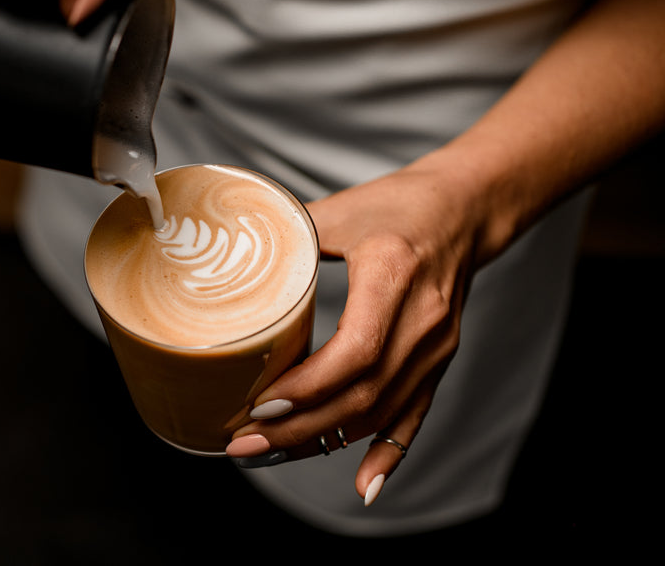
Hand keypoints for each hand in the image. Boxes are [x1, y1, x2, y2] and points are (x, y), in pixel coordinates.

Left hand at [226, 161, 484, 504]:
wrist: (465, 208)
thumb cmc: (400, 203)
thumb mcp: (341, 210)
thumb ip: (286, 235)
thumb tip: (224, 253)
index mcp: (395, 276)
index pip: (356, 351)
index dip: (308, 387)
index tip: (260, 404)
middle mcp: (423, 322)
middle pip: (363, 394)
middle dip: (299, 428)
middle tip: (243, 443)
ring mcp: (436, 348)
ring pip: (380, 412)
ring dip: (323, 442)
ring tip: (269, 454)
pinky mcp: (438, 361)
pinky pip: (413, 416)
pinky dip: (387, 454)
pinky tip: (363, 487)